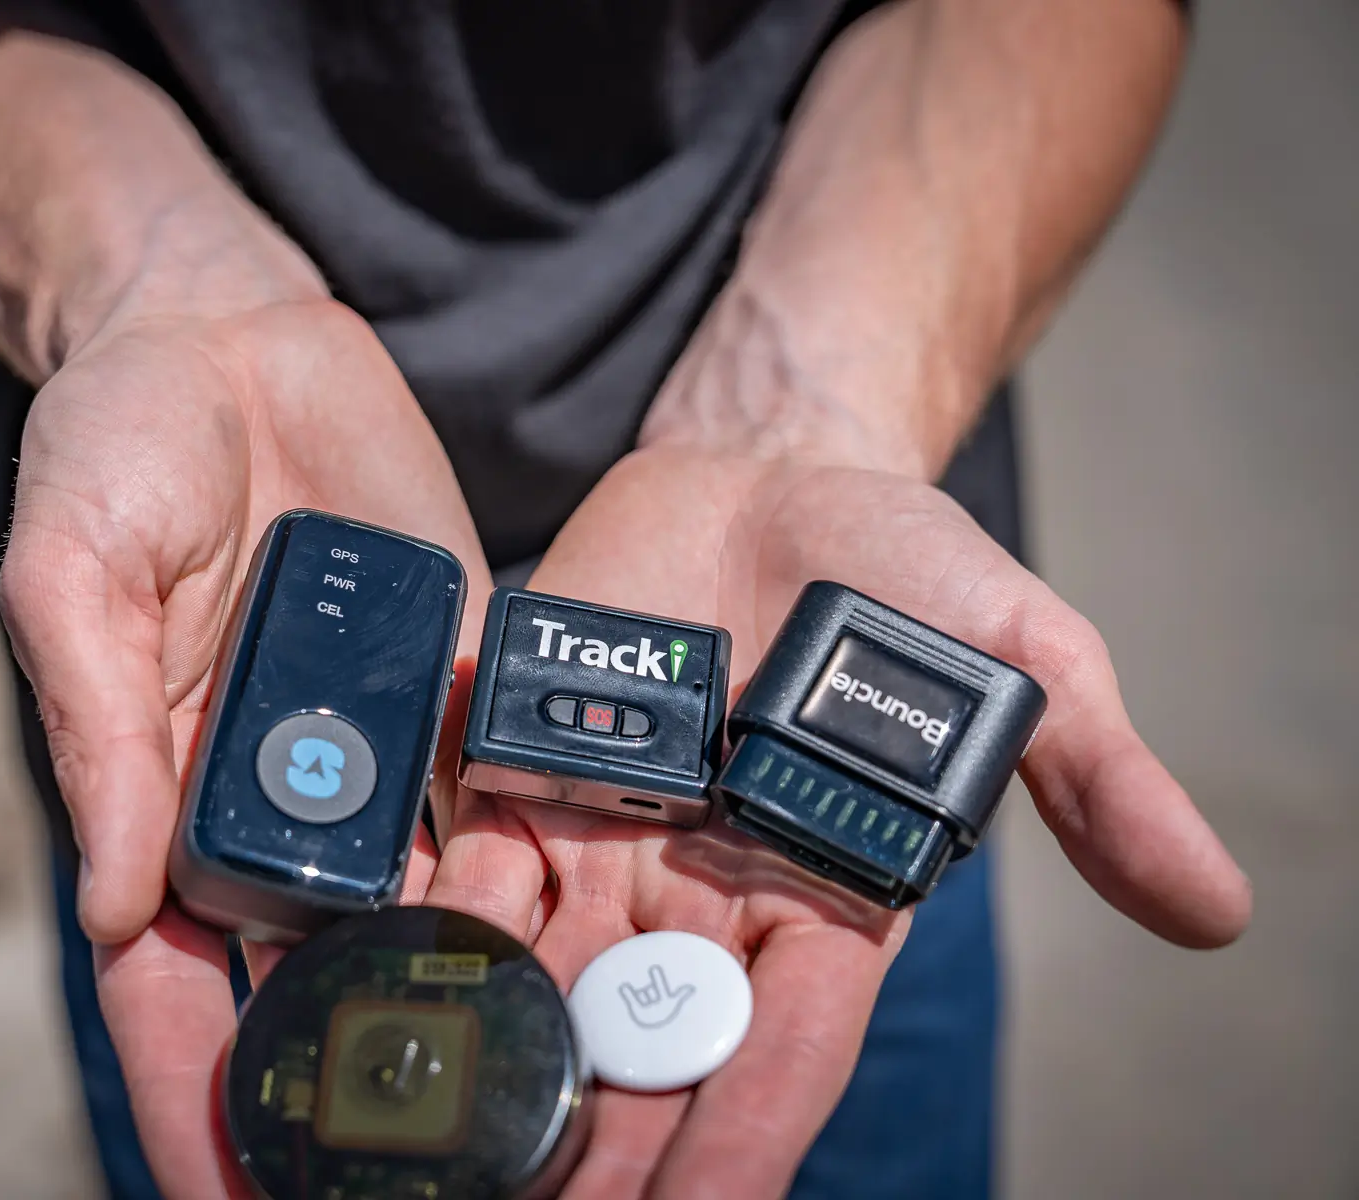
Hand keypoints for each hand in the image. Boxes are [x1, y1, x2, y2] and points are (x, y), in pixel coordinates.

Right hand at [0, 298, 495, 1195]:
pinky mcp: (450, 702)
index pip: (164, 980)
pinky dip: (522, 904)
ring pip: (410, 925)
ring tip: (507, 1135)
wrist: (237, 336)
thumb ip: (98, 726)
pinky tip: (573, 985)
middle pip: (300, 984)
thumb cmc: (121, 445)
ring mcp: (366, 760)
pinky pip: (490, 817)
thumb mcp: (75, 564)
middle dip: (339, 1093)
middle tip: (403, 1198)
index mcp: (154, 788)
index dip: (191, 1095)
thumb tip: (118, 903)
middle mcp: (264, 800)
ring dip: (449, 1025)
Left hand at [429, 444, 1251, 1198]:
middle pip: (654, 1045)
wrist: (770, 470)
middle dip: (606, 1137)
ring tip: (459, 1142)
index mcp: (825, 895)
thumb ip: (1092, 779)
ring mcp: (609, 839)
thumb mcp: (1023, 661)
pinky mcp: (528, 772)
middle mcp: (707, 894)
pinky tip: (399, 985)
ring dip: (510, 1060)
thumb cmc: (903, 572)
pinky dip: (438, 924)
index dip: (744, 1139)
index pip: (788, 1049)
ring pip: (552, 978)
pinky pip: (474, 865)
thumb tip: (1216, 910)